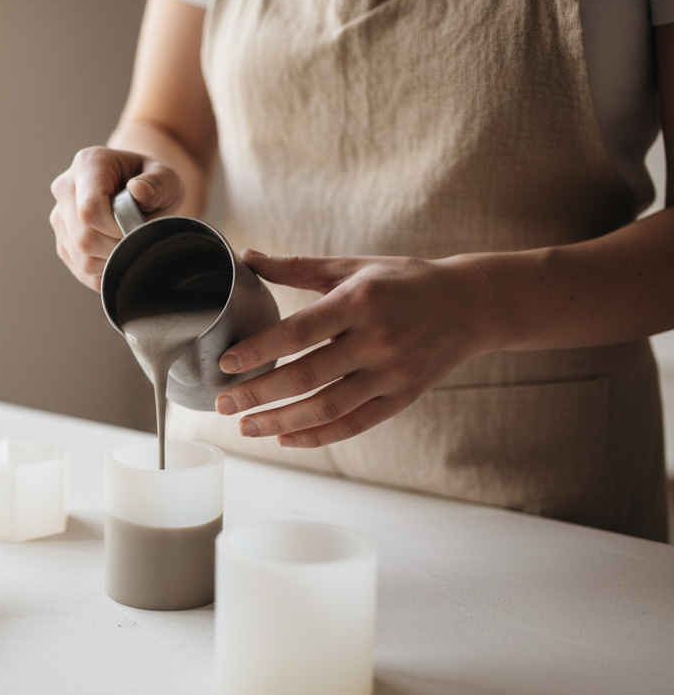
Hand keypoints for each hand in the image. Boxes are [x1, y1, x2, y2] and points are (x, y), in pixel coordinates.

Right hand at [49, 147, 183, 290]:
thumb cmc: (154, 184)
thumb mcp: (166, 178)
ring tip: (132, 243)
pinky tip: (121, 254)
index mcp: (88, 164)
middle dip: (118, 247)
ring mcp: (59, 218)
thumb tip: (138, 191)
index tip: (138, 226)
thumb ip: (158, 183)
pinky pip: (82, 271)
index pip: (89, 209)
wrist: (140, 192)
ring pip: (82, 259)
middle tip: (140, 238)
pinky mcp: (63, 243)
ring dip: (114, 261)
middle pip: (83, 238)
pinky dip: (107, 271)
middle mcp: (65, 188)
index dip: (117, 228)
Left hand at [215, 250, 493, 446]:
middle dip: (259, 393)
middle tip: (223, 404)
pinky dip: (318, 436)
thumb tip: (246, 255)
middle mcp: (375, 340)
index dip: (260, 349)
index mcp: (359, 302)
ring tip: (247, 427)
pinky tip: (286, 438)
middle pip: (307, 375)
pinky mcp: (402, 398)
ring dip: (281, 421)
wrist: (470, 304)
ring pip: (327, 407)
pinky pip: (354, 424)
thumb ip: (297, 267)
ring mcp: (391, 374)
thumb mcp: (352, 266)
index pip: (300, 331)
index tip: (226, 362)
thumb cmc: (402, 282)